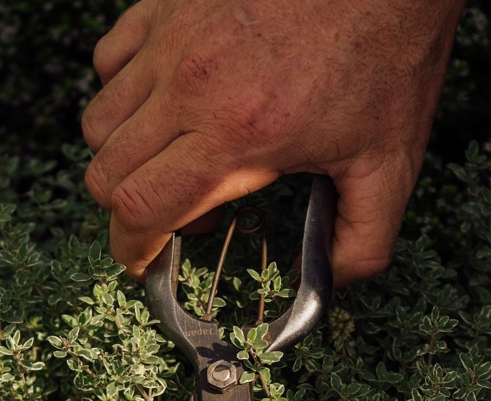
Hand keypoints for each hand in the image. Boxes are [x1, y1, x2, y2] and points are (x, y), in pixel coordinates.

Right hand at [82, 0, 463, 285]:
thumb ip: (362, 245)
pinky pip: (108, 61)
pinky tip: (165, 107)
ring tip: (173, 164)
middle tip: (174, 218)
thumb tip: (327, 283)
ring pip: (98, 122)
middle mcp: (190, 86)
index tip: (143, 263)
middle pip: (106, 174)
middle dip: (127, 215)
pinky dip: (121, 96)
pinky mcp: (169, 4)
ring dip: (123, 160)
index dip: (131, 250)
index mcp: (238, 136)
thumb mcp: (391, 167)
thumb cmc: (389, 56)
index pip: (141, 209)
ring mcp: (172, 39)